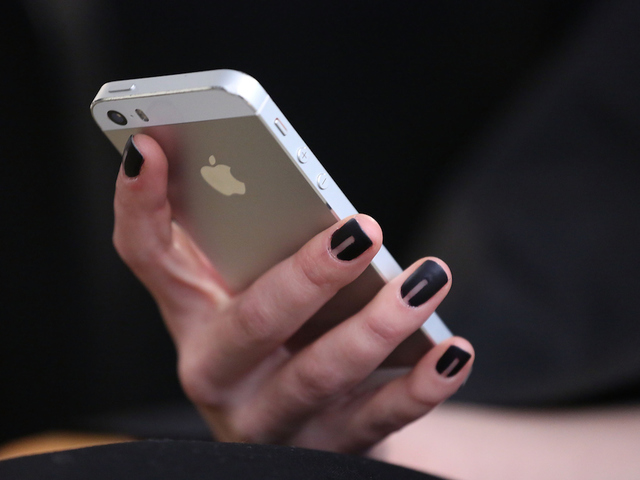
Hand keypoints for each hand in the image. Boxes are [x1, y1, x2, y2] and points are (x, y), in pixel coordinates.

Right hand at [112, 134, 473, 452]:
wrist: (306, 423)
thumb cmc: (280, 333)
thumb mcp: (252, 287)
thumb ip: (263, 240)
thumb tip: (311, 195)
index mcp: (193, 314)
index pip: (146, 255)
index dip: (138, 204)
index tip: (150, 146)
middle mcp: (217, 371)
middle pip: (251, 324)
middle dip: (306, 277)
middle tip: (361, 229)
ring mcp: (268, 418)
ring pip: (319, 376)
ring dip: (378, 327)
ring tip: (429, 279)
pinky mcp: (325, 447)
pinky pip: (376, 421)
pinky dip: (419, 387)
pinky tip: (453, 350)